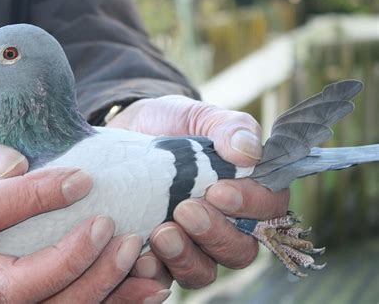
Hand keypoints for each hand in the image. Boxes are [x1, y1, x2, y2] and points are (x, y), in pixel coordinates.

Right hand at [0, 137, 167, 301]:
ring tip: (136, 252)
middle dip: (71, 260)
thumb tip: (16, 166)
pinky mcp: (37, 296)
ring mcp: (6, 294)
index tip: (80, 179)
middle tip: (108, 225)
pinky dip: (117, 301)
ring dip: (101, 286)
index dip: (32, 198)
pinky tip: (150, 285)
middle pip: (20, 289)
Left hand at [108, 95, 288, 287]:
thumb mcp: (197, 115)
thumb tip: (250, 152)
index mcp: (245, 190)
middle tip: (185, 210)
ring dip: (186, 257)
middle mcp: (224, 224)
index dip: (251, 205)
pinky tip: (141, 256)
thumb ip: (227, 127)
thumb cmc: (170, 124)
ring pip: (204, 271)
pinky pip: (164, 278)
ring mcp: (191, 244)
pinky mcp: (159, 255)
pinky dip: (155, 272)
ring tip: (162, 233)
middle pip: (239, 250)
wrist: (125, 132)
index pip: (269, 209)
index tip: (219, 190)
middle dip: (215, 234)